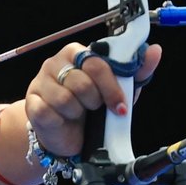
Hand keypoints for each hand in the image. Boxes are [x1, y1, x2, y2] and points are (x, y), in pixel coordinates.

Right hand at [25, 42, 162, 156]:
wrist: (65, 134)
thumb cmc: (91, 108)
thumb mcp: (117, 90)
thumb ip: (135, 71)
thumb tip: (154, 51)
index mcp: (77, 54)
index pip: (97, 63)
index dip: (111, 87)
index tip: (119, 105)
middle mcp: (55, 64)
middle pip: (82, 82)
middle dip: (94, 101)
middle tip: (95, 108)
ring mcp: (40, 82)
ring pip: (66, 99)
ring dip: (77, 112)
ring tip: (78, 113)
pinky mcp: (31, 104)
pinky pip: (50, 112)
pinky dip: (62, 121)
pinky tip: (63, 120)